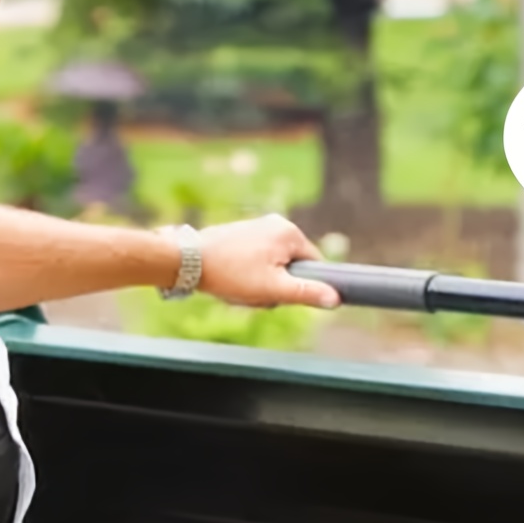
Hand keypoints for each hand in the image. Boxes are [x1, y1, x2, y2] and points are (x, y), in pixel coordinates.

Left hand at [196, 215, 340, 309]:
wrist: (188, 260)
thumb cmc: (230, 273)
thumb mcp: (273, 289)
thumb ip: (307, 293)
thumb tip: (335, 299)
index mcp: (290, 233)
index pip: (314, 265)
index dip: (301, 286)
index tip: (281, 294)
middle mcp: (277, 223)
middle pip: (292, 266)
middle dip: (277, 285)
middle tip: (256, 293)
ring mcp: (258, 226)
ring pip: (273, 265)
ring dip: (261, 282)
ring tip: (240, 286)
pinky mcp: (243, 233)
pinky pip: (258, 259)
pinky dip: (248, 273)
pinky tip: (232, 279)